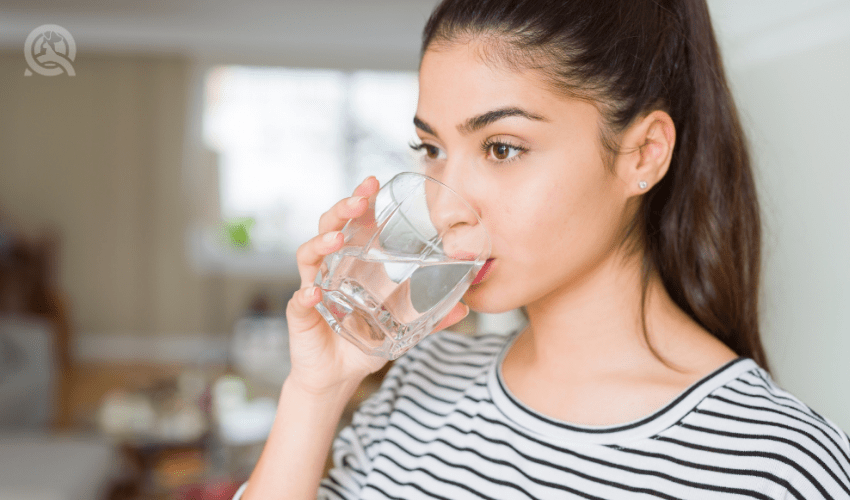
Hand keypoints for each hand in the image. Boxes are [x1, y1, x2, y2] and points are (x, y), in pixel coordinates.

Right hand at [285, 176, 469, 394]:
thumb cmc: (363, 343)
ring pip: (308, 256)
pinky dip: (305, 296)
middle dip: (342, 211)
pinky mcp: (301, 316)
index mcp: (351, 265)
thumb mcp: (402, 329)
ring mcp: (313, 290)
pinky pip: (299, 302)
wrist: (336, 378)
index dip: (360, 202)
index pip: (353, 225)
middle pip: (328, 229)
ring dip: (321, 243)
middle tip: (359, 200)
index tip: (373, 183)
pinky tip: (314, 294)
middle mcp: (328, 270)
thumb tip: (465, 307)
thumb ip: (431, 318)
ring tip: (338, 240)